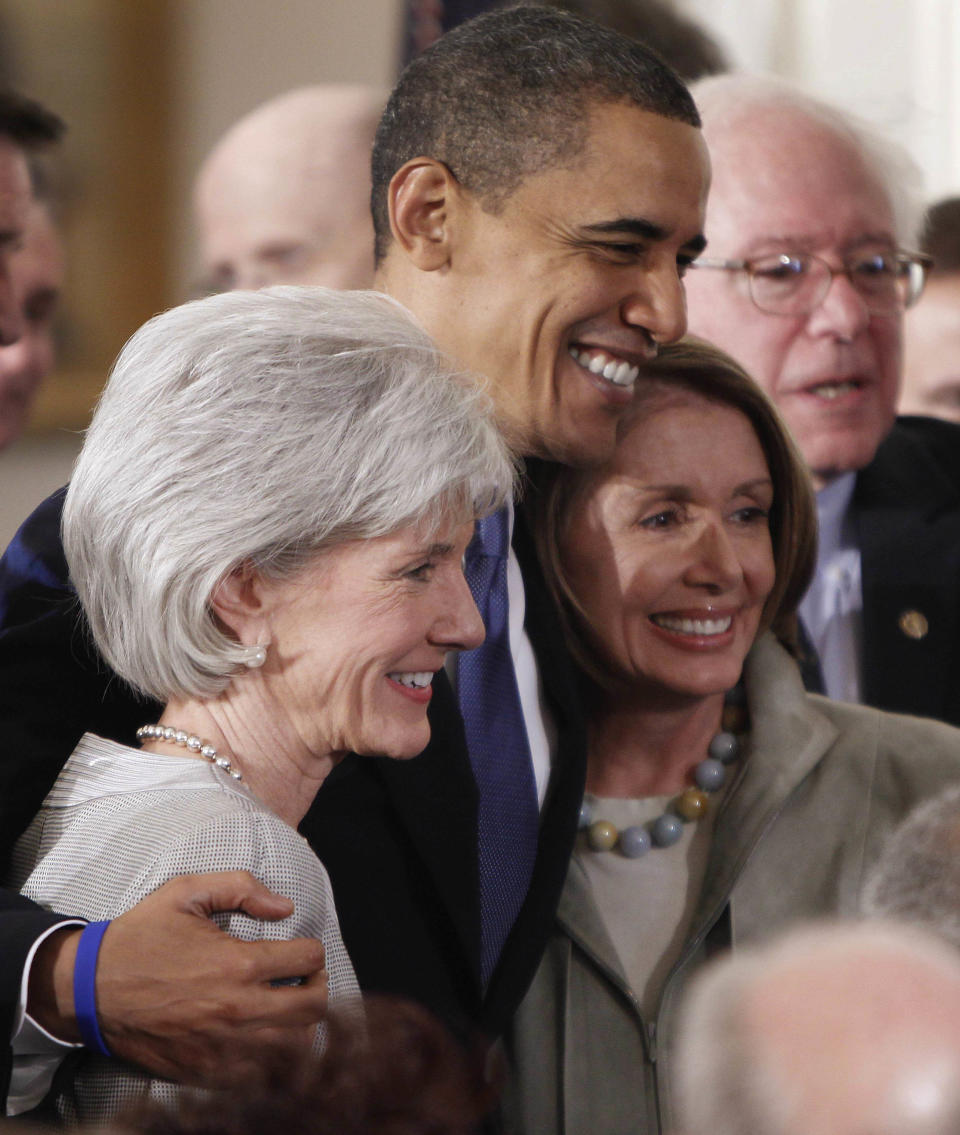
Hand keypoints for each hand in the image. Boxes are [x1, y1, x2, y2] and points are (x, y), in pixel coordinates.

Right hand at [31, 871, 327, 1084]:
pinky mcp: (206, 1073)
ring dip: (301, 1025)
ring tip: (289, 1008)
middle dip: (318, 987)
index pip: (309, 960)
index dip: (313, 950)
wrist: (90, 990)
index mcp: (237, 963)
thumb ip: (241, 887)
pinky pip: (262, 1075)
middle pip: (313, 1008)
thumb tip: (285, 906)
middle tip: (306, 979)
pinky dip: (273, 1057)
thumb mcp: (186, 892)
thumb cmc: (141, 936)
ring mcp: (224, 1047)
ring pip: (295, 1048)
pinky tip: (264, 1037)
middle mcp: (237, 1010)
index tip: (304, 950)